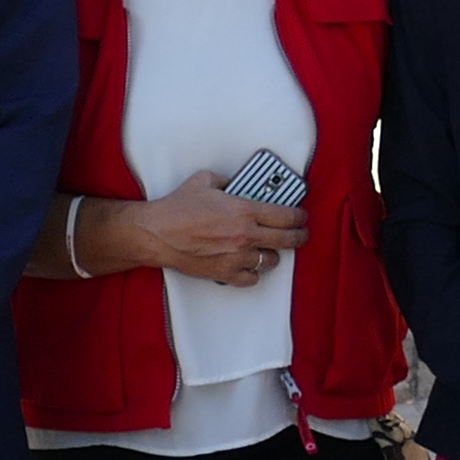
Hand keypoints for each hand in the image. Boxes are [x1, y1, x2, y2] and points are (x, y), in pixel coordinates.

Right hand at [130, 173, 302, 286]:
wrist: (157, 234)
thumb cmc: (177, 209)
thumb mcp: (206, 180)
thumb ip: (228, 181)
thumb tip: (237, 183)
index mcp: (244, 211)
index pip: (287, 216)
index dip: (300, 216)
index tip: (302, 216)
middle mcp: (246, 235)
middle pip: (288, 240)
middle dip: (299, 236)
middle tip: (300, 233)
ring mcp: (237, 257)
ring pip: (271, 261)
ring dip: (272, 254)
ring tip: (268, 248)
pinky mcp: (226, 273)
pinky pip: (252, 278)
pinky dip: (253, 272)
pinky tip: (250, 264)